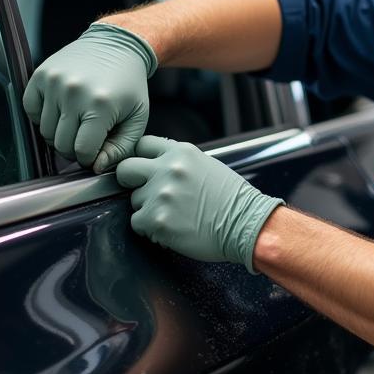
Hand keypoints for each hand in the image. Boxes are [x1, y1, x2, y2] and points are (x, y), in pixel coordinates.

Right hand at [23, 23, 156, 172]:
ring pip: (44, 131)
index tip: (96, 151)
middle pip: (60, 144)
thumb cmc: (128, 84)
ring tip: (76, 122)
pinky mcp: (40, 75)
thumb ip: (121, 148)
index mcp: (100, 105)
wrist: (116, 45)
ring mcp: (53, 82)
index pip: (82, 151)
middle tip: (86, 138)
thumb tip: (96, 167)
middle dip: (74, 149)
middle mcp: (73, 92)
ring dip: (59, 134)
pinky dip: (42, 117)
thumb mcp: (137, 118)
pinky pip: (30, 111)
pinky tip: (61, 110)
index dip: (89, 158)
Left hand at [115, 135, 282, 272]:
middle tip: (146, 193)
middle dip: (131, 182)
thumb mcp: (207, 166)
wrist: (247, 225)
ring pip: (134, 200)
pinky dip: (150, 228)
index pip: (142, 145)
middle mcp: (168, 169)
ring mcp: (161, 195)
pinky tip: (170, 227)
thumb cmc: (232, 200)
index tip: (143, 170)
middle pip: (126, 169)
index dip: (140, 159)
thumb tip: (156, 165)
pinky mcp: (157, 220)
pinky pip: (137, 223)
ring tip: (173, 214)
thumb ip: (179, 162)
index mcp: (181, 153)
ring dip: (147, 209)